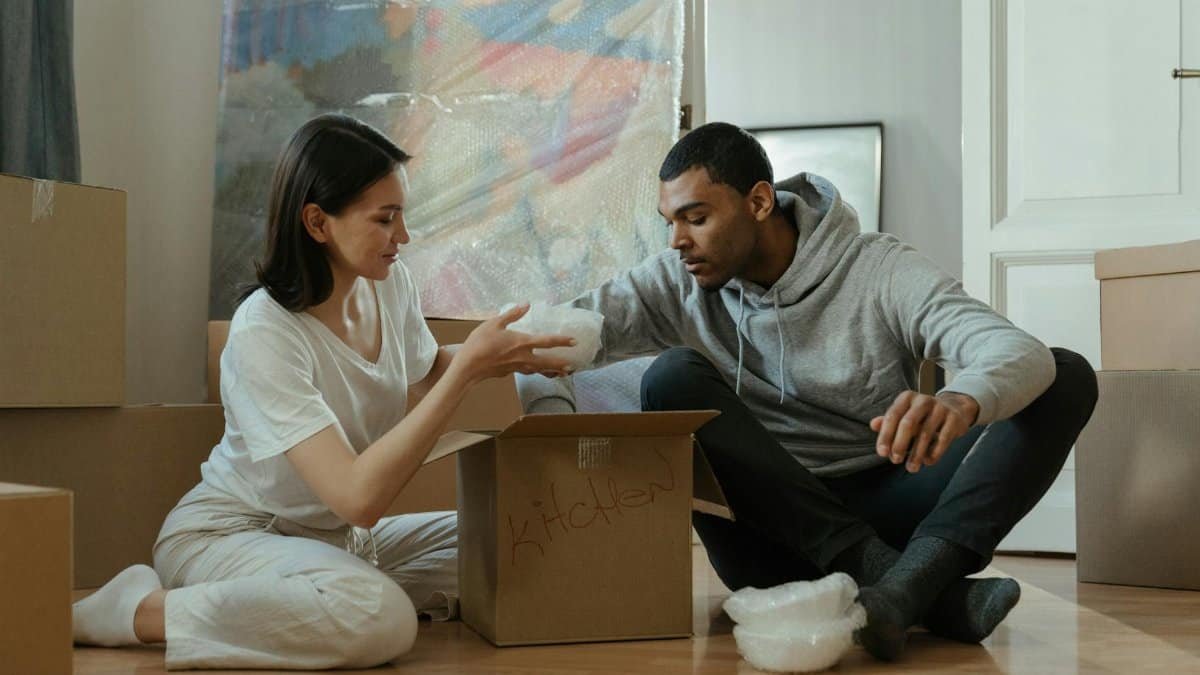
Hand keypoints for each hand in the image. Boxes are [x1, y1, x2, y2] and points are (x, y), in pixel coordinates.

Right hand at [453, 304, 576, 382]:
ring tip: (561, 373)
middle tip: (573, 366)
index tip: (574, 341)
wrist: (468, 367)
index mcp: (522, 342)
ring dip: (551, 371)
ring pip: (538, 370)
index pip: (547, 341)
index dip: (562, 341)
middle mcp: (523, 357)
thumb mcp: (494, 323)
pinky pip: (527, 371)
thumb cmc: (479, 343)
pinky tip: (534, 370)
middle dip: (561, 364)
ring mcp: (516, 367)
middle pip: (548, 362)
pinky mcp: (509, 372)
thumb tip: (526, 304)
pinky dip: (535, 371)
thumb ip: (512, 314)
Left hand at [869, 391, 979, 472]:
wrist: (955, 409)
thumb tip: (873, 425)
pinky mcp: (954, 419)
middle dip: (899, 444)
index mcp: (907, 398)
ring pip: (925, 434)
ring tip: (911, 468)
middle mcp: (923, 400)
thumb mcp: (905, 415)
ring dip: (916, 454)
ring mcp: (940, 408)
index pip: (892, 416)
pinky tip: (927, 461)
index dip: (885, 436)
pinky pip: (943, 439)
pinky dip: (934, 453)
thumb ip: (888, 421)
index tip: (882, 453)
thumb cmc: (922, 416)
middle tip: (895, 460)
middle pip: (908, 423)